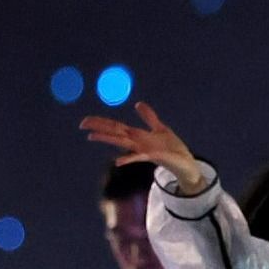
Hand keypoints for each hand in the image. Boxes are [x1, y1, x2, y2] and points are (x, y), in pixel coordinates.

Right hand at [81, 102, 207, 194]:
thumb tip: (138, 104)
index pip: (116, 127)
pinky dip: (128, 158)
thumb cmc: (173, 149)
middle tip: (82, 124)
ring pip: (123, 142)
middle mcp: (138, 143)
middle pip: (115, 132)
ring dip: (108, 139)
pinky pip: (139, 157)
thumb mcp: (160, 129)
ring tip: (92, 136)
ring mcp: (144, 150)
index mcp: (138, 136)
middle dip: (99, 127)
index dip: (101, 122)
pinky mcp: (154, 156)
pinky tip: (117, 161)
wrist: (186, 164)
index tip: (85, 121)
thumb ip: (149, 117)